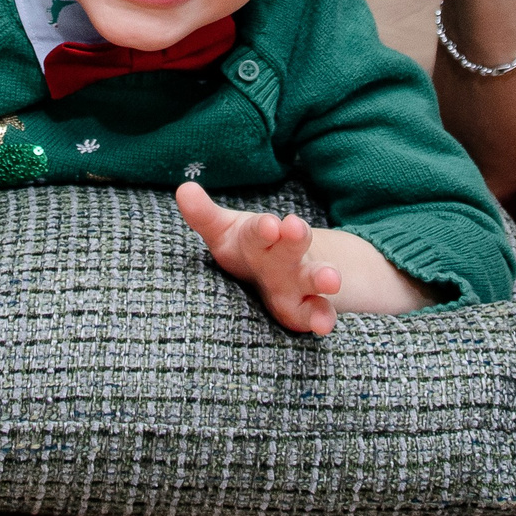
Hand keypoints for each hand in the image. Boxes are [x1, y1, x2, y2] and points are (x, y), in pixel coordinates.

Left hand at [176, 183, 343, 335]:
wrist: (287, 265)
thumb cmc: (247, 249)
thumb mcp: (224, 232)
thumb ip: (204, 215)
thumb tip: (184, 189)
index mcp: (258, 237)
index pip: (258, 230)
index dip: (262, 228)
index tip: (269, 224)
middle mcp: (281, 256)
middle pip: (290, 245)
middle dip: (294, 238)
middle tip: (295, 228)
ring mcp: (297, 281)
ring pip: (311, 277)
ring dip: (321, 276)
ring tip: (331, 279)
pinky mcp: (305, 308)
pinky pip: (317, 312)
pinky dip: (322, 318)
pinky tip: (324, 326)